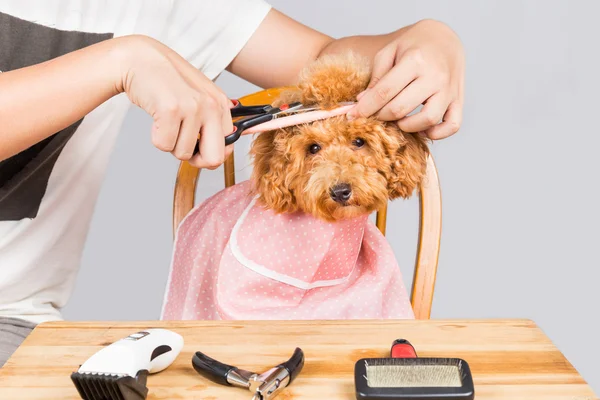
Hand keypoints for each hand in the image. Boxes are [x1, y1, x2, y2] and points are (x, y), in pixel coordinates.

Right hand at [116, 35, 233, 168]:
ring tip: (166, 120)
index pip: (227, 149)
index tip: (196, 144)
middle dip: (194, 159)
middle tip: (181, 141)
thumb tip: (255, 129)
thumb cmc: (167, 81)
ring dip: (171, 143)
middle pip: (213, 159)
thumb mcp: (201, 95)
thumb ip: (220, 116)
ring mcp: (192, 107)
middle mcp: (211, 105)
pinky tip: (156, 118)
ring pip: (183, 154)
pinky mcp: (171, 110)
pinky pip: (164, 145)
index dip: (207, 153)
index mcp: (221, 104)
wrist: (138, 59)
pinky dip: (156, 137)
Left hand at [347, 19, 464, 139]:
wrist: (444, 38)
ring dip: (407, 127)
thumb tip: (362, 102)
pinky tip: (422, 128)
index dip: (365, 108)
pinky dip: (436, 133)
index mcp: (415, 60)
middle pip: (401, 109)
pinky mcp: (459, 100)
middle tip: (375, 115)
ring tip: (398, 120)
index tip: (351, 116)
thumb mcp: (390, 51)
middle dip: (381, 116)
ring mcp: (449, 89)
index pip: (384, 92)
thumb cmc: (413, 45)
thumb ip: (376, 77)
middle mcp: (435, 76)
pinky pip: (452, 125)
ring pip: (427, 120)